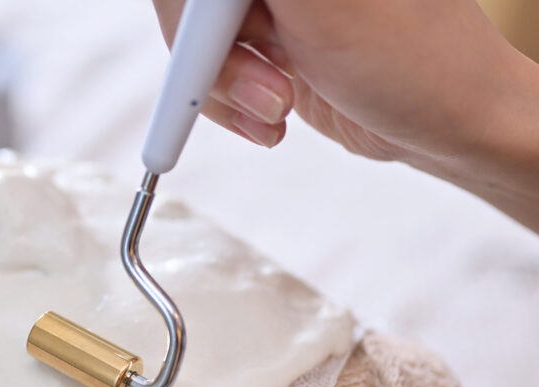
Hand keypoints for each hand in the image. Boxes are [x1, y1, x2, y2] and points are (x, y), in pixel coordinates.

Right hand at [152, 0, 538, 230]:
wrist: (448, 122)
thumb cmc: (415, 61)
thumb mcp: (326, 9)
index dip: (191, 15)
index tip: (202, 50)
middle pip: (194, 10)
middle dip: (215, 58)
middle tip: (265, 87)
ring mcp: (274, 5)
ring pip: (199, 43)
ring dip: (224, 89)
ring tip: (277, 108)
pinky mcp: (270, 44)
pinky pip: (215, 73)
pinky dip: (231, 104)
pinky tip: (271, 116)